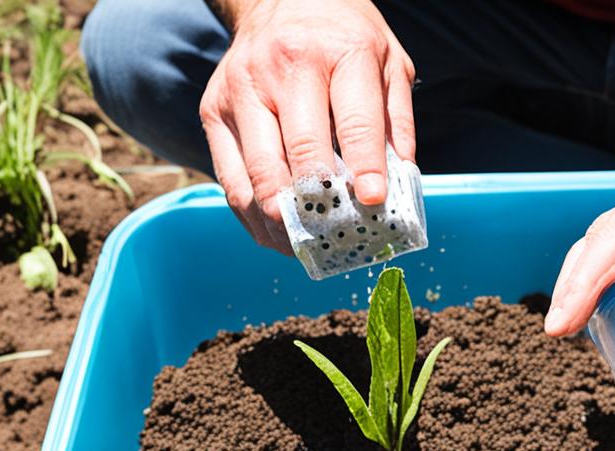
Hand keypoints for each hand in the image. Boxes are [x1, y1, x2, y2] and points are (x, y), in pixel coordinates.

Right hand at [199, 0, 415, 254]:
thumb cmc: (345, 38)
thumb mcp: (389, 62)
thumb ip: (399, 123)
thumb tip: (400, 185)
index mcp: (340, 54)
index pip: (354, 121)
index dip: (365, 167)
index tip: (373, 202)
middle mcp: (285, 69)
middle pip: (300, 151)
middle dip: (321, 202)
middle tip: (338, 236)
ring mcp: (242, 90)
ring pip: (258, 172)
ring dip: (282, 221)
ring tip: (304, 248)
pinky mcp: (214, 109)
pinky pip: (230, 176)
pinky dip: (252, 214)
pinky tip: (275, 235)